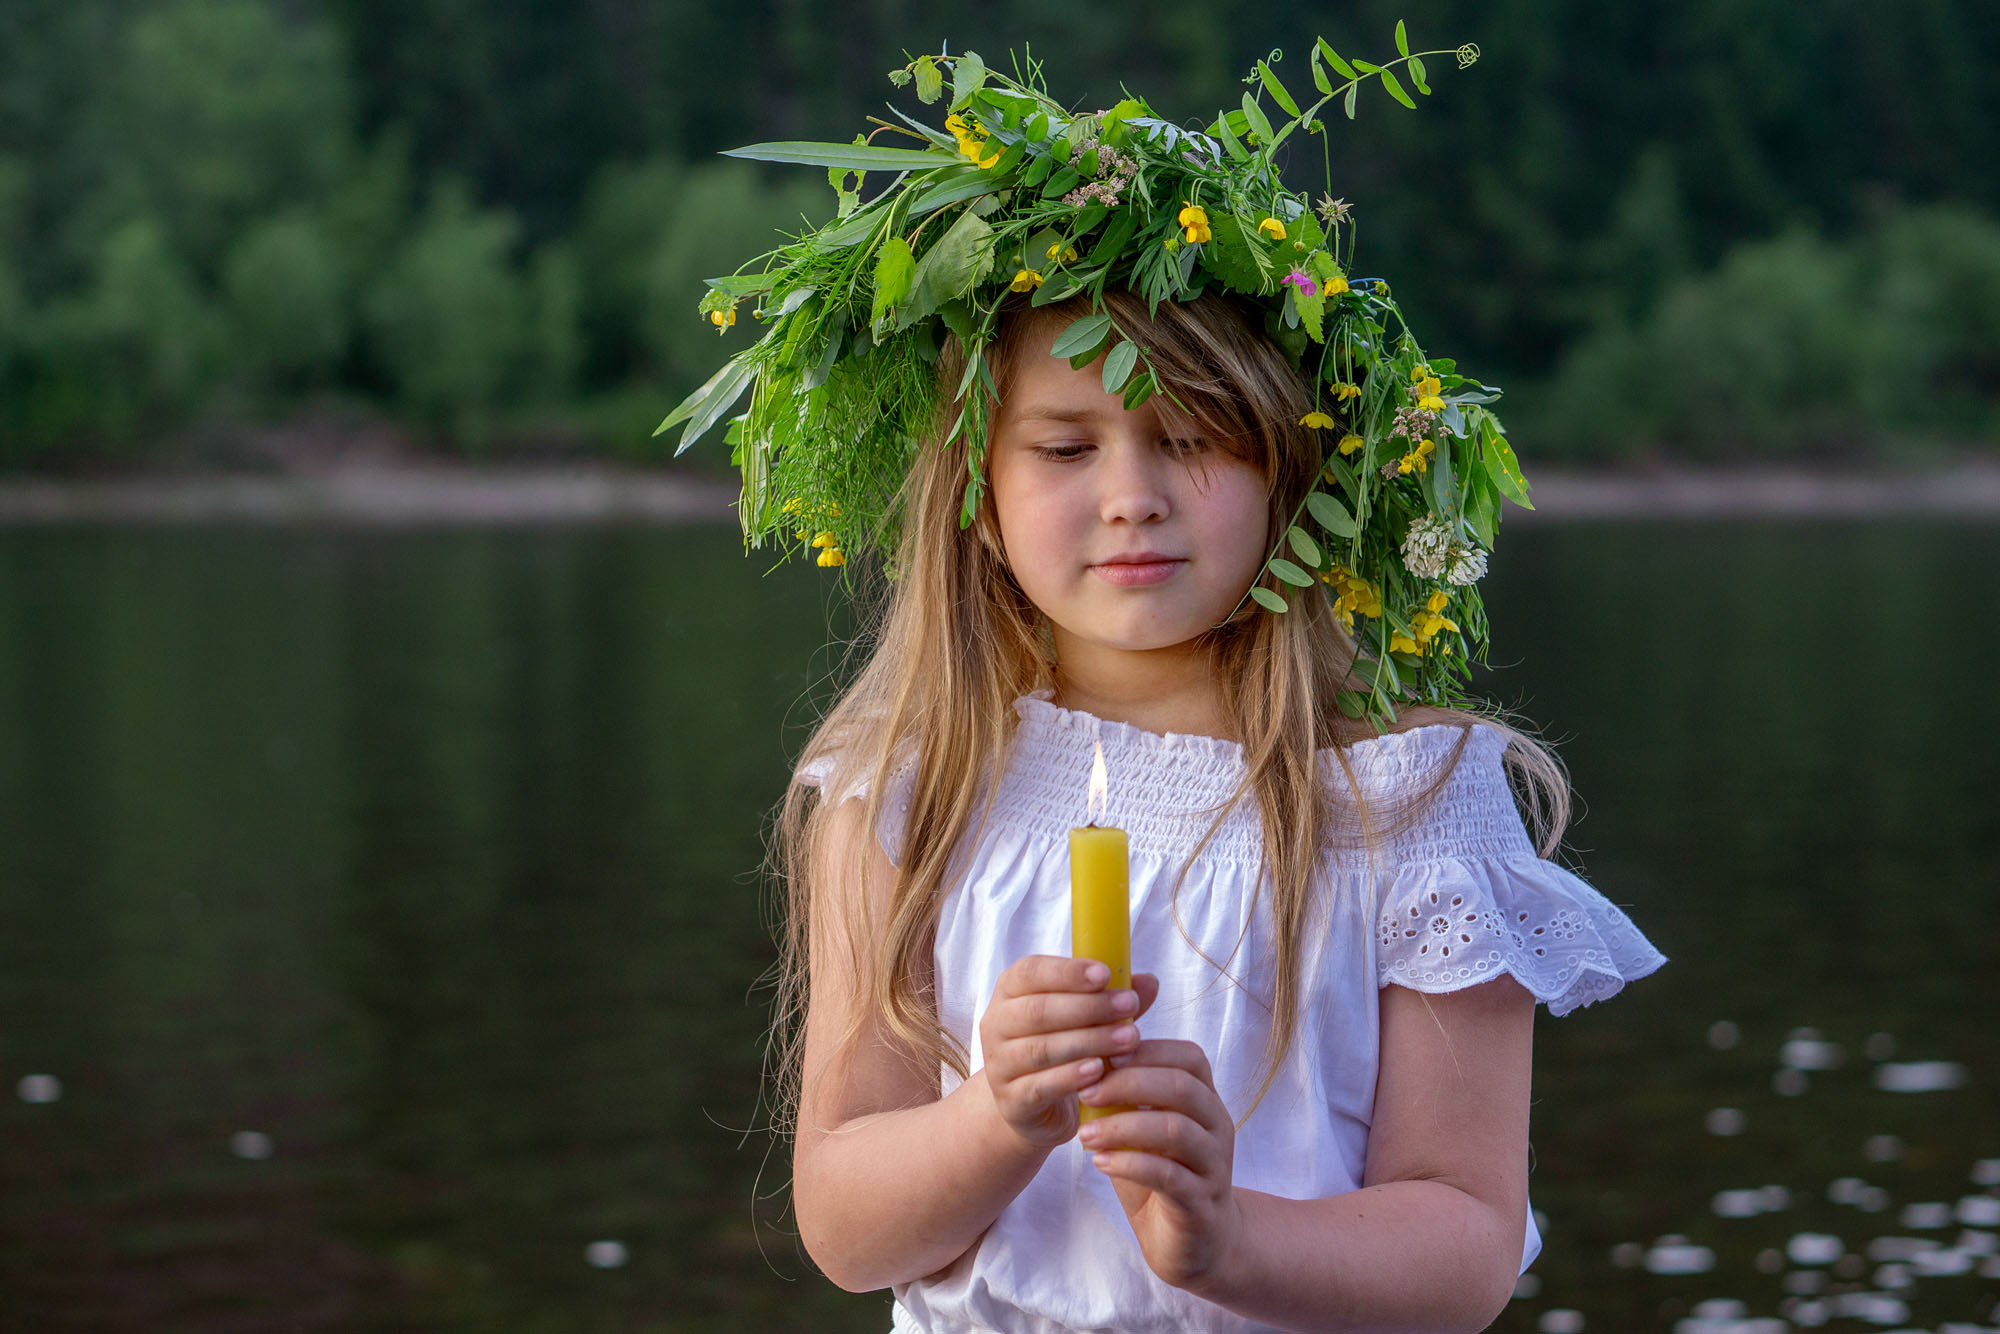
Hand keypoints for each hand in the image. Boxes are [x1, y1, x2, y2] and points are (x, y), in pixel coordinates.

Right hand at [979, 956, 1159, 1149]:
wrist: (1032, 1105)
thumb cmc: (1062, 1047)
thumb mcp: (1085, 1018)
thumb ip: (1112, 999)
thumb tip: (1149, 982)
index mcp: (1010, 991)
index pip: (1031, 972)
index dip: (1067, 972)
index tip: (1105, 974)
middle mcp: (996, 1024)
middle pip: (1038, 1010)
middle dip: (1089, 1007)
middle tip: (1129, 1005)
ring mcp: (999, 1064)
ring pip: (1041, 1048)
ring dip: (1089, 1041)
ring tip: (1129, 1038)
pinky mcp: (1011, 1101)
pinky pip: (1040, 1086)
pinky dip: (1071, 1077)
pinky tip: (1099, 1070)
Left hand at [1076, 1038, 1240, 1292]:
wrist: (1193, 1242)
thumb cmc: (1161, 1174)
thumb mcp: (1141, 1131)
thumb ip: (1124, 1100)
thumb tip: (1085, 1061)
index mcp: (1206, 1101)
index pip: (1190, 1058)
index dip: (1149, 1050)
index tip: (1104, 1055)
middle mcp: (1217, 1127)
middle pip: (1183, 1087)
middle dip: (1129, 1083)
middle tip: (1085, 1091)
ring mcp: (1214, 1166)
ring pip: (1176, 1130)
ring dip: (1123, 1127)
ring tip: (1084, 1135)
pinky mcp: (1202, 1204)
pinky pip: (1169, 1176)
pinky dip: (1130, 1164)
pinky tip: (1100, 1162)